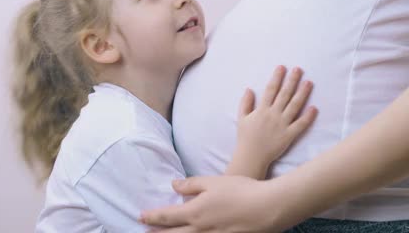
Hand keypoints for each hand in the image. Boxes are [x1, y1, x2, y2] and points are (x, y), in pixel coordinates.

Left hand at [140, 175, 286, 231]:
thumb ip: (192, 184)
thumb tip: (174, 184)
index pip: (167, 216)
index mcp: (195, 211)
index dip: (152, 217)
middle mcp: (199, 229)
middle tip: (144, 232)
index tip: (141, 217)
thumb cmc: (241, 191)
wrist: (267, 208)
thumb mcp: (214, 182)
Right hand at [233, 66, 317, 171]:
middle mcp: (272, 115)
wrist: (251, 156)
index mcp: (262, 109)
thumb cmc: (245, 137)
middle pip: (284, 94)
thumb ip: (245, 103)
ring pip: (294, 106)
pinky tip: (314, 108)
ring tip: (309, 82)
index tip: (282, 67)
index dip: (277, 77)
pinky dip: (307, 117)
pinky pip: (300, 125)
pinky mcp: (289, 135)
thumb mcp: (242, 118)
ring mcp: (282, 125)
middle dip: (292, 80)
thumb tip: (249, 88)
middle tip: (299, 69)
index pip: (270, 90)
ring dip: (302, 93)